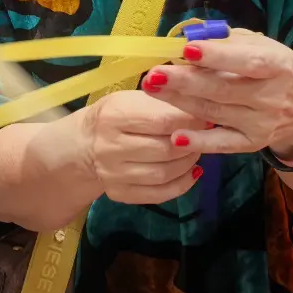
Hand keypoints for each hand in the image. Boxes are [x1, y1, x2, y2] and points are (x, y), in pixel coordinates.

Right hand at [78, 91, 206, 205]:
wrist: (85, 143)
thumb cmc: (118, 114)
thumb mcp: (135, 99)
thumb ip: (164, 104)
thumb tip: (203, 113)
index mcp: (113, 117)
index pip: (162, 121)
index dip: (190, 121)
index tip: (206, 118)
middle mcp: (109, 147)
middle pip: (165, 150)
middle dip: (192, 144)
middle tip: (203, 137)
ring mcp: (112, 174)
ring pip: (164, 174)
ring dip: (188, 163)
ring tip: (196, 152)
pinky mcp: (119, 193)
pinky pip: (159, 194)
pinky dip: (183, 184)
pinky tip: (191, 172)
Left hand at [142, 31, 292, 160]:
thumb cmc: (275, 69)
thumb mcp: (262, 47)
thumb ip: (229, 42)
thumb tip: (190, 38)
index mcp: (277, 65)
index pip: (246, 61)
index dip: (216, 56)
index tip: (186, 50)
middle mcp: (271, 97)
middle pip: (222, 89)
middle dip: (184, 81)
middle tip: (154, 74)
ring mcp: (261, 123)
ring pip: (214, 112)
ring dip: (179, 101)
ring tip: (152, 89)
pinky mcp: (251, 144)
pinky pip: (221, 143)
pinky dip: (199, 142)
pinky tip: (176, 137)